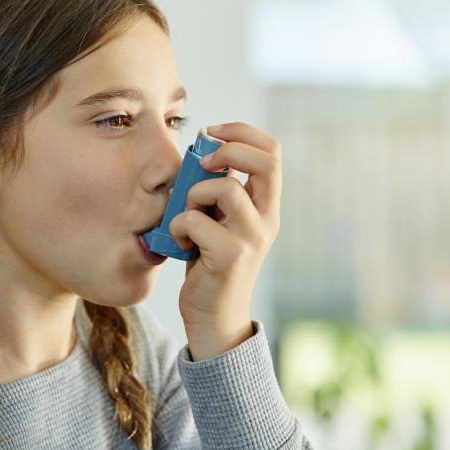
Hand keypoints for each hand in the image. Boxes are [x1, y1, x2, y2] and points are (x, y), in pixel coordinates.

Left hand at [168, 122, 281, 360]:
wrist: (214, 317)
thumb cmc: (210, 262)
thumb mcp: (219, 220)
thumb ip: (217, 190)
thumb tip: (202, 153)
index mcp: (265, 205)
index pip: (271, 152)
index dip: (241, 132)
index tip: (211, 134)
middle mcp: (267, 219)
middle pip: (266, 160)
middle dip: (229, 149)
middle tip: (203, 161)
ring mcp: (252, 238)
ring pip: (226, 188)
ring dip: (194, 194)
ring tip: (185, 214)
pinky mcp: (232, 257)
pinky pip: (196, 221)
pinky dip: (179, 225)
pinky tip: (178, 240)